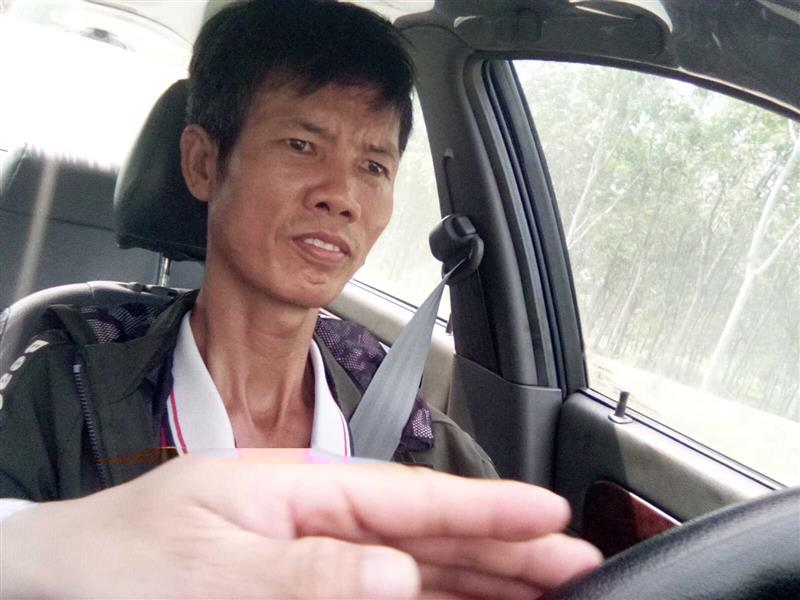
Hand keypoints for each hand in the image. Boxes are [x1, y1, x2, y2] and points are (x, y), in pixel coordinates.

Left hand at [2, 453, 600, 598]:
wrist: (64, 574)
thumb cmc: (123, 555)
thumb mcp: (210, 564)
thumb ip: (305, 568)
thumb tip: (394, 570)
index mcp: (303, 490)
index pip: (412, 498)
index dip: (487, 508)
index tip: (550, 515)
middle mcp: (320, 517)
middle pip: (430, 532)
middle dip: (505, 544)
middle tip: (574, 560)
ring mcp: (316, 554)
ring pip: (417, 565)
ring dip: (481, 575)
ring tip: (542, 584)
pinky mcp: (305, 585)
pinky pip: (384, 593)